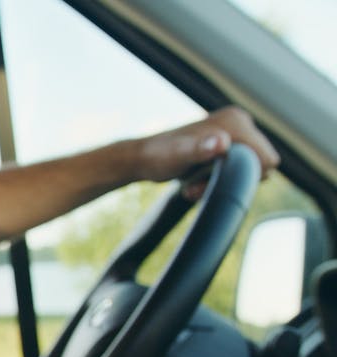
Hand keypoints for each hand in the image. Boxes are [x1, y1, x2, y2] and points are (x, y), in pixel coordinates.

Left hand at [133, 106, 279, 197]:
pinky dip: (218, 180)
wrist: (142, 159)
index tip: (214, 178)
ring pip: (247, 171)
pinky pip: (236, 170)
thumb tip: (221, 143)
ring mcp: (233, 134)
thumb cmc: (158, 157)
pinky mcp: (225, 145)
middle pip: (260, 166)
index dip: (245, 176)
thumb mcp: (179, 156)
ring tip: (195, 183)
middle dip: (233, 180)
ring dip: (223, 183)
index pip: (267, 159)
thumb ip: (200, 149)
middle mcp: (239, 123)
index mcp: (236, 121)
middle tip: (200, 183)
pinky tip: (195, 181)